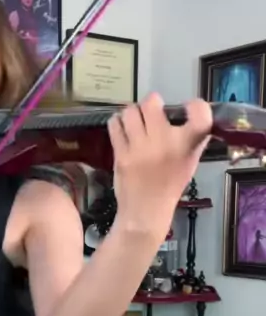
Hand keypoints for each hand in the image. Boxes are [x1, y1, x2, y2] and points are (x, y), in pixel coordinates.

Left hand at [109, 93, 211, 237]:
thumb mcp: (190, 162)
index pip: (200, 113)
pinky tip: (122, 129)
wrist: (146, 211)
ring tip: (134, 121)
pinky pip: (115, 125)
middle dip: (151, 105)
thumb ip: (194, 139)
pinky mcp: (121, 154)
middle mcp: (165, 142)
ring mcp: (140, 148)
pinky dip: (117, 123)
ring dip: (132, 113)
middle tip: (151, 113)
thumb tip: (194, 114)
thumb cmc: (170, 186)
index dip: (196, 105)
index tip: (188, 109)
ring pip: (130, 112)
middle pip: (152, 104)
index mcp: (187, 145)